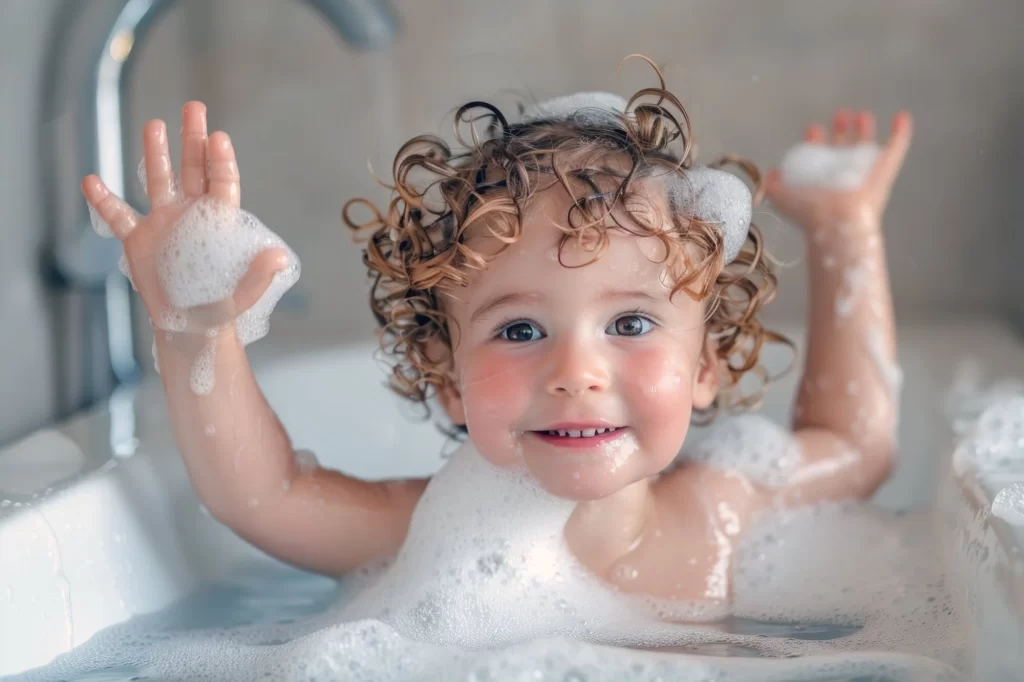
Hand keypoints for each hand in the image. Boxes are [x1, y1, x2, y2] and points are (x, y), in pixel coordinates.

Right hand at [80, 101, 288, 334]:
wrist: (188, 328)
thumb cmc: (220, 311)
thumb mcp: (242, 297)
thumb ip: (258, 277)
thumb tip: (278, 257)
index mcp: (218, 224)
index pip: (222, 185)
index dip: (221, 162)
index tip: (219, 138)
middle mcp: (191, 215)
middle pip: (193, 170)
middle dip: (193, 140)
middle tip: (194, 108)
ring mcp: (163, 224)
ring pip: (158, 181)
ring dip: (155, 154)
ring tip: (154, 125)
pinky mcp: (138, 240)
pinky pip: (118, 216)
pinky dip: (104, 201)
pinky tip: (92, 181)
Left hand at [764, 109, 912, 233]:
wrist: (838, 221)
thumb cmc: (810, 211)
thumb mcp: (782, 197)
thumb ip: (773, 185)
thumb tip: (770, 174)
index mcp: (821, 178)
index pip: (820, 156)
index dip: (816, 141)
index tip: (813, 128)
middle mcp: (843, 174)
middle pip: (844, 147)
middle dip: (841, 130)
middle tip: (839, 115)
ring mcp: (866, 171)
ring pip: (867, 145)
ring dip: (864, 129)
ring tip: (861, 114)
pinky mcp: (886, 169)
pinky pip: (897, 147)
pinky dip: (901, 132)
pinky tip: (901, 117)